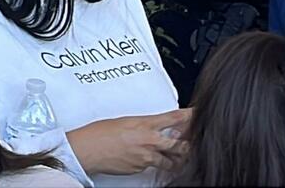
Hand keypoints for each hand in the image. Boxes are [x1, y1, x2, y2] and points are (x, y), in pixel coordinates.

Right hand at [69, 109, 190, 174]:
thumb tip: (151, 127)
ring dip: (173, 159)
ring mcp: (146, 157)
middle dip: (187, 146)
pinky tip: (146, 160)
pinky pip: (152, 167)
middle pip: (180, 145)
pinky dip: (152, 164)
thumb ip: (141, 124)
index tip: (198, 115)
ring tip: (174, 158)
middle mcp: (148, 141)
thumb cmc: (98, 134)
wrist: (86, 150)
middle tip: (190, 144)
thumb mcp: (122, 121)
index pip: (173, 119)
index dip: (189, 117)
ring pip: (170, 161)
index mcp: (144, 124)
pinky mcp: (140, 169)